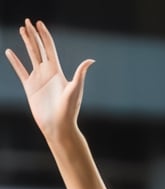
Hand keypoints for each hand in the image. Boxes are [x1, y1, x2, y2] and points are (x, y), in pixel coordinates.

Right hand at [5, 19, 93, 141]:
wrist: (59, 126)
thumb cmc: (69, 110)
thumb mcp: (75, 89)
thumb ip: (80, 73)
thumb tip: (91, 60)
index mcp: (57, 71)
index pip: (49, 48)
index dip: (44, 35)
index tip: (39, 23)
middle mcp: (47, 73)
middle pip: (39, 48)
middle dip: (33, 35)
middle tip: (27, 21)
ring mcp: (38, 79)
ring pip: (30, 56)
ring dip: (26, 42)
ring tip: (21, 29)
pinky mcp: (30, 88)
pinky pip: (21, 71)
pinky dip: (15, 62)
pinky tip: (9, 52)